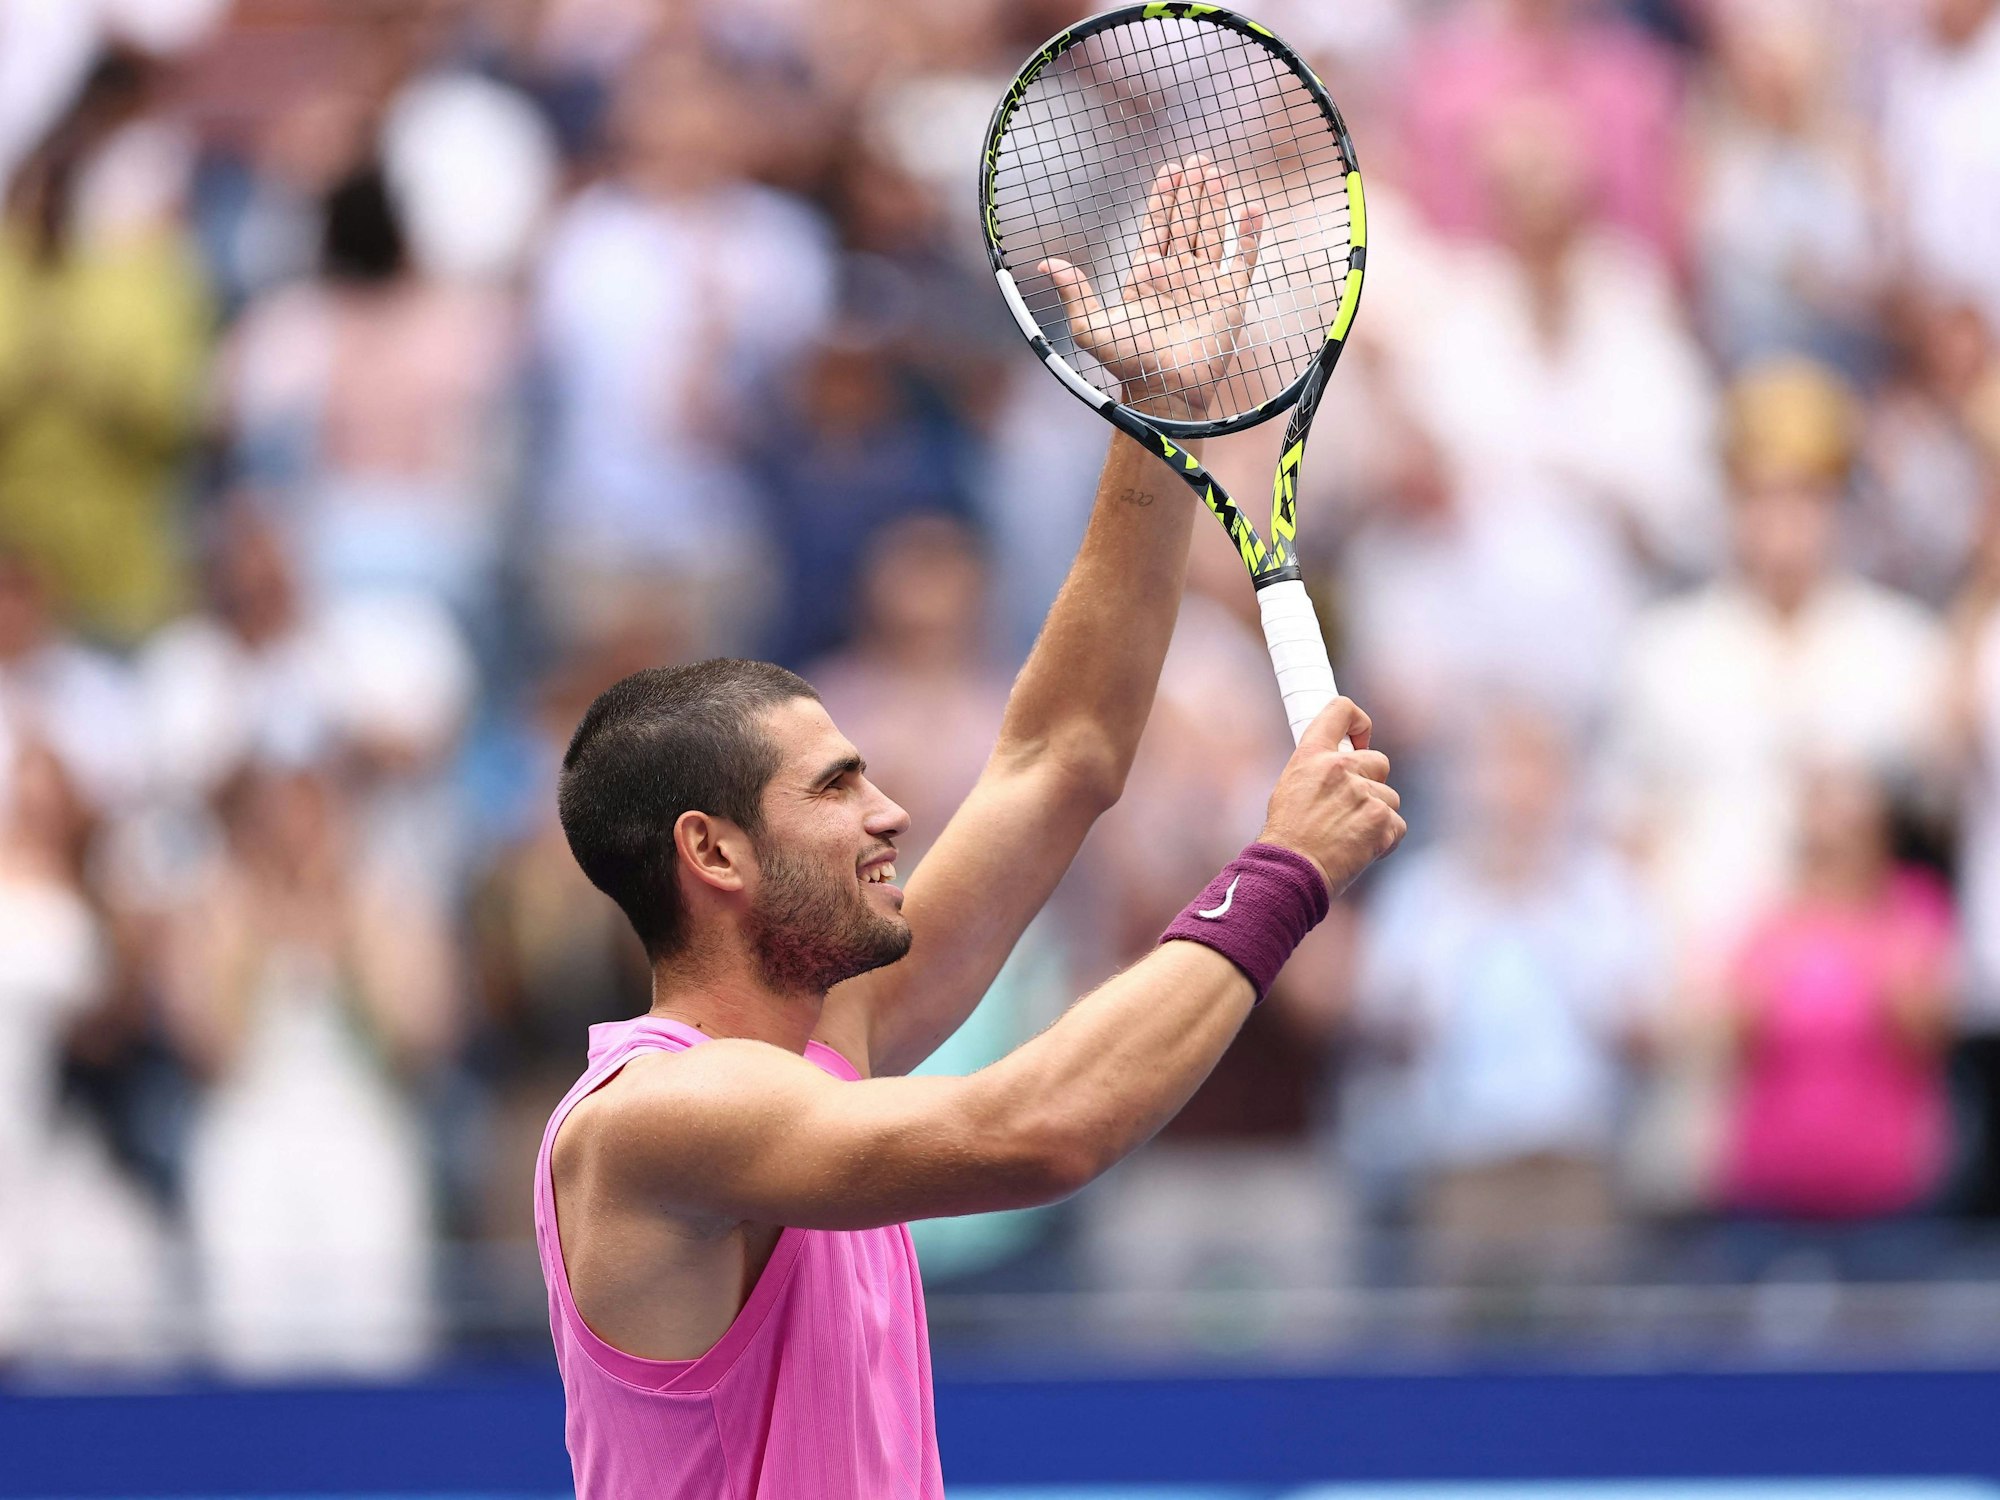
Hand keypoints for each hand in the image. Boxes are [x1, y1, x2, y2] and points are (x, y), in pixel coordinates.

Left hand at [1041, 155, 1264, 418]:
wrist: (1165, 390)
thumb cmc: (1128, 363)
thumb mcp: (1090, 327)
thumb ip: (1074, 292)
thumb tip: (1046, 263)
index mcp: (1146, 276)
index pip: (1156, 226)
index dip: (1163, 197)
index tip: (1170, 169)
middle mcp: (1177, 275)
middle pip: (1185, 222)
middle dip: (1191, 191)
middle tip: (1197, 160)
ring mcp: (1205, 284)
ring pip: (1211, 232)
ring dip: (1214, 202)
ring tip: (1216, 171)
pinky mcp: (1231, 298)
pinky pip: (1242, 260)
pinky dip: (1248, 236)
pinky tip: (1251, 209)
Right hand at [1258, 698, 1404, 894]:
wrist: (1290, 872)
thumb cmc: (1286, 836)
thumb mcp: (1291, 788)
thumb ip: (1320, 770)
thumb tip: (1345, 765)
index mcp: (1313, 755)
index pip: (1342, 710)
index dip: (1358, 721)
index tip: (1360, 738)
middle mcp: (1340, 767)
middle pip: (1379, 761)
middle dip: (1371, 784)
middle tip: (1348, 810)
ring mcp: (1364, 793)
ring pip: (1390, 797)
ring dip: (1377, 816)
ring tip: (1348, 836)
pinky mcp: (1381, 821)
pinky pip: (1397, 825)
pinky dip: (1384, 840)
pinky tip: (1360, 850)